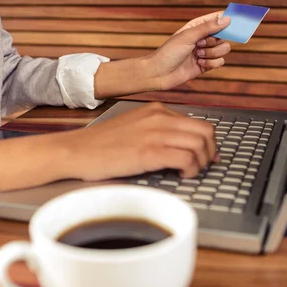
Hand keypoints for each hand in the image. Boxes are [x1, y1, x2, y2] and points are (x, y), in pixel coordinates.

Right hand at [59, 102, 216, 180]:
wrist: (76, 150)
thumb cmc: (101, 145)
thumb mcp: (134, 128)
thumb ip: (157, 132)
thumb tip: (181, 146)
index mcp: (157, 111)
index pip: (198, 123)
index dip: (208, 143)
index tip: (207, 158)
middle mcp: (159, 117)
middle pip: (206, 132)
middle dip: (210, 153)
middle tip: (203, 167)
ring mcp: (155, 133)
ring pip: (200, 144)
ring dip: (202, 163)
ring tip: (190, 173)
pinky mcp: (149, 151)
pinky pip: (186, 158)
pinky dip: (191, 169)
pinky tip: (182, 175)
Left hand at [93, 12, 231, 98]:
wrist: (159, 73)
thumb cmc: (169, 52)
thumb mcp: (188, 36)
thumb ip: (208, 28)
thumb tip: (227, 19)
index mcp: (197, 26)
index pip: (217, 19)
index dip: (228, 18)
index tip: (239, 18)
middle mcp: (202, 38)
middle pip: (224, 35)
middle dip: (215, 41)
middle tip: (202, 44)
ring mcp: (204, 52)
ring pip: (223, 49)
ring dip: (213, 53)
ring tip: (198, 56)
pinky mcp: (205, 66)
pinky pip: (219, 62)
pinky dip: (212, 64)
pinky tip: (200, 64)